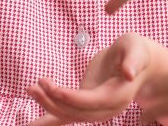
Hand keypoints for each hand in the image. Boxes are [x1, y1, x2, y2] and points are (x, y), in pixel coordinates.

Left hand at [27, 33, 153, 125]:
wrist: (137, 64)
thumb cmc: (135, 52)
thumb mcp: (136, 48)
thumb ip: (133, 59)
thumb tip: (129, 73)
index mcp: (118, 96)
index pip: (91, 102)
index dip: (70, 97)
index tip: (51, 87)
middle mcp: (107, 109)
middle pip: (77, 113)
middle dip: (53, 102)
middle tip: (35, 85)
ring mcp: (96, 110)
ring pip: (68, 115)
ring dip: (47, 106)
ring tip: (30, 89)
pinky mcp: (85, 106)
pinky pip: (66, 117)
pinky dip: (48, 122)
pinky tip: (30, 125)